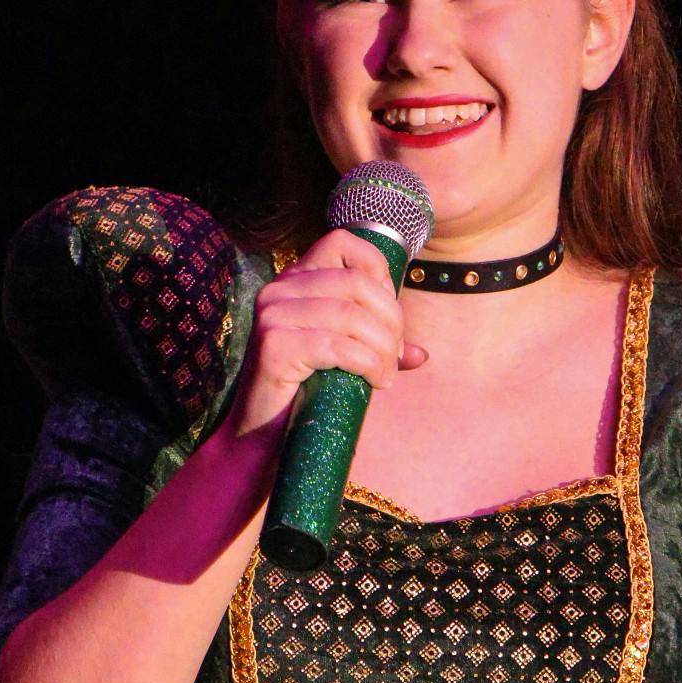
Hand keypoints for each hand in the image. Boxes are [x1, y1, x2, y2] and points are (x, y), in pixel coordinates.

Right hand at [231, 230, 428, 439]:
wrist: (260, 440)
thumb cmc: (305, 396)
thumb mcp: (347, 359)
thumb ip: (379, 347)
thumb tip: (421, 354)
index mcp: (294, 280)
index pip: (342, 242)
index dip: (378, 270)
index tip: (387, 314)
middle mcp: (279, 289)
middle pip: (356, 283)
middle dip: (391, 320)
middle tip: (394, 356)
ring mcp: (272, 315)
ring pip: (351, 315)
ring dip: (382, 348)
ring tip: (385, 374)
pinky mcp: (274, 346)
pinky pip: (338, 346)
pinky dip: (368, 364)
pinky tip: (375, 382)